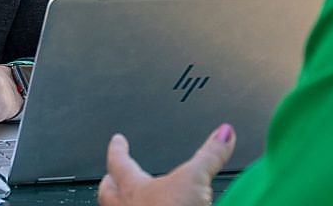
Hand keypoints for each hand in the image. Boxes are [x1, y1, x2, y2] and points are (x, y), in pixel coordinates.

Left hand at [98, 125, 235, 205]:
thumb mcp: (195, 179)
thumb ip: (209, 155)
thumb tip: (224, 133)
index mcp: (134, 188)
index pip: (119, 162)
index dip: (118, 149)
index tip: (118, 140)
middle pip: (108, 192)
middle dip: (110, 182)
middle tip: (110, 175)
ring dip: (119, 205)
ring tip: (126, 202)